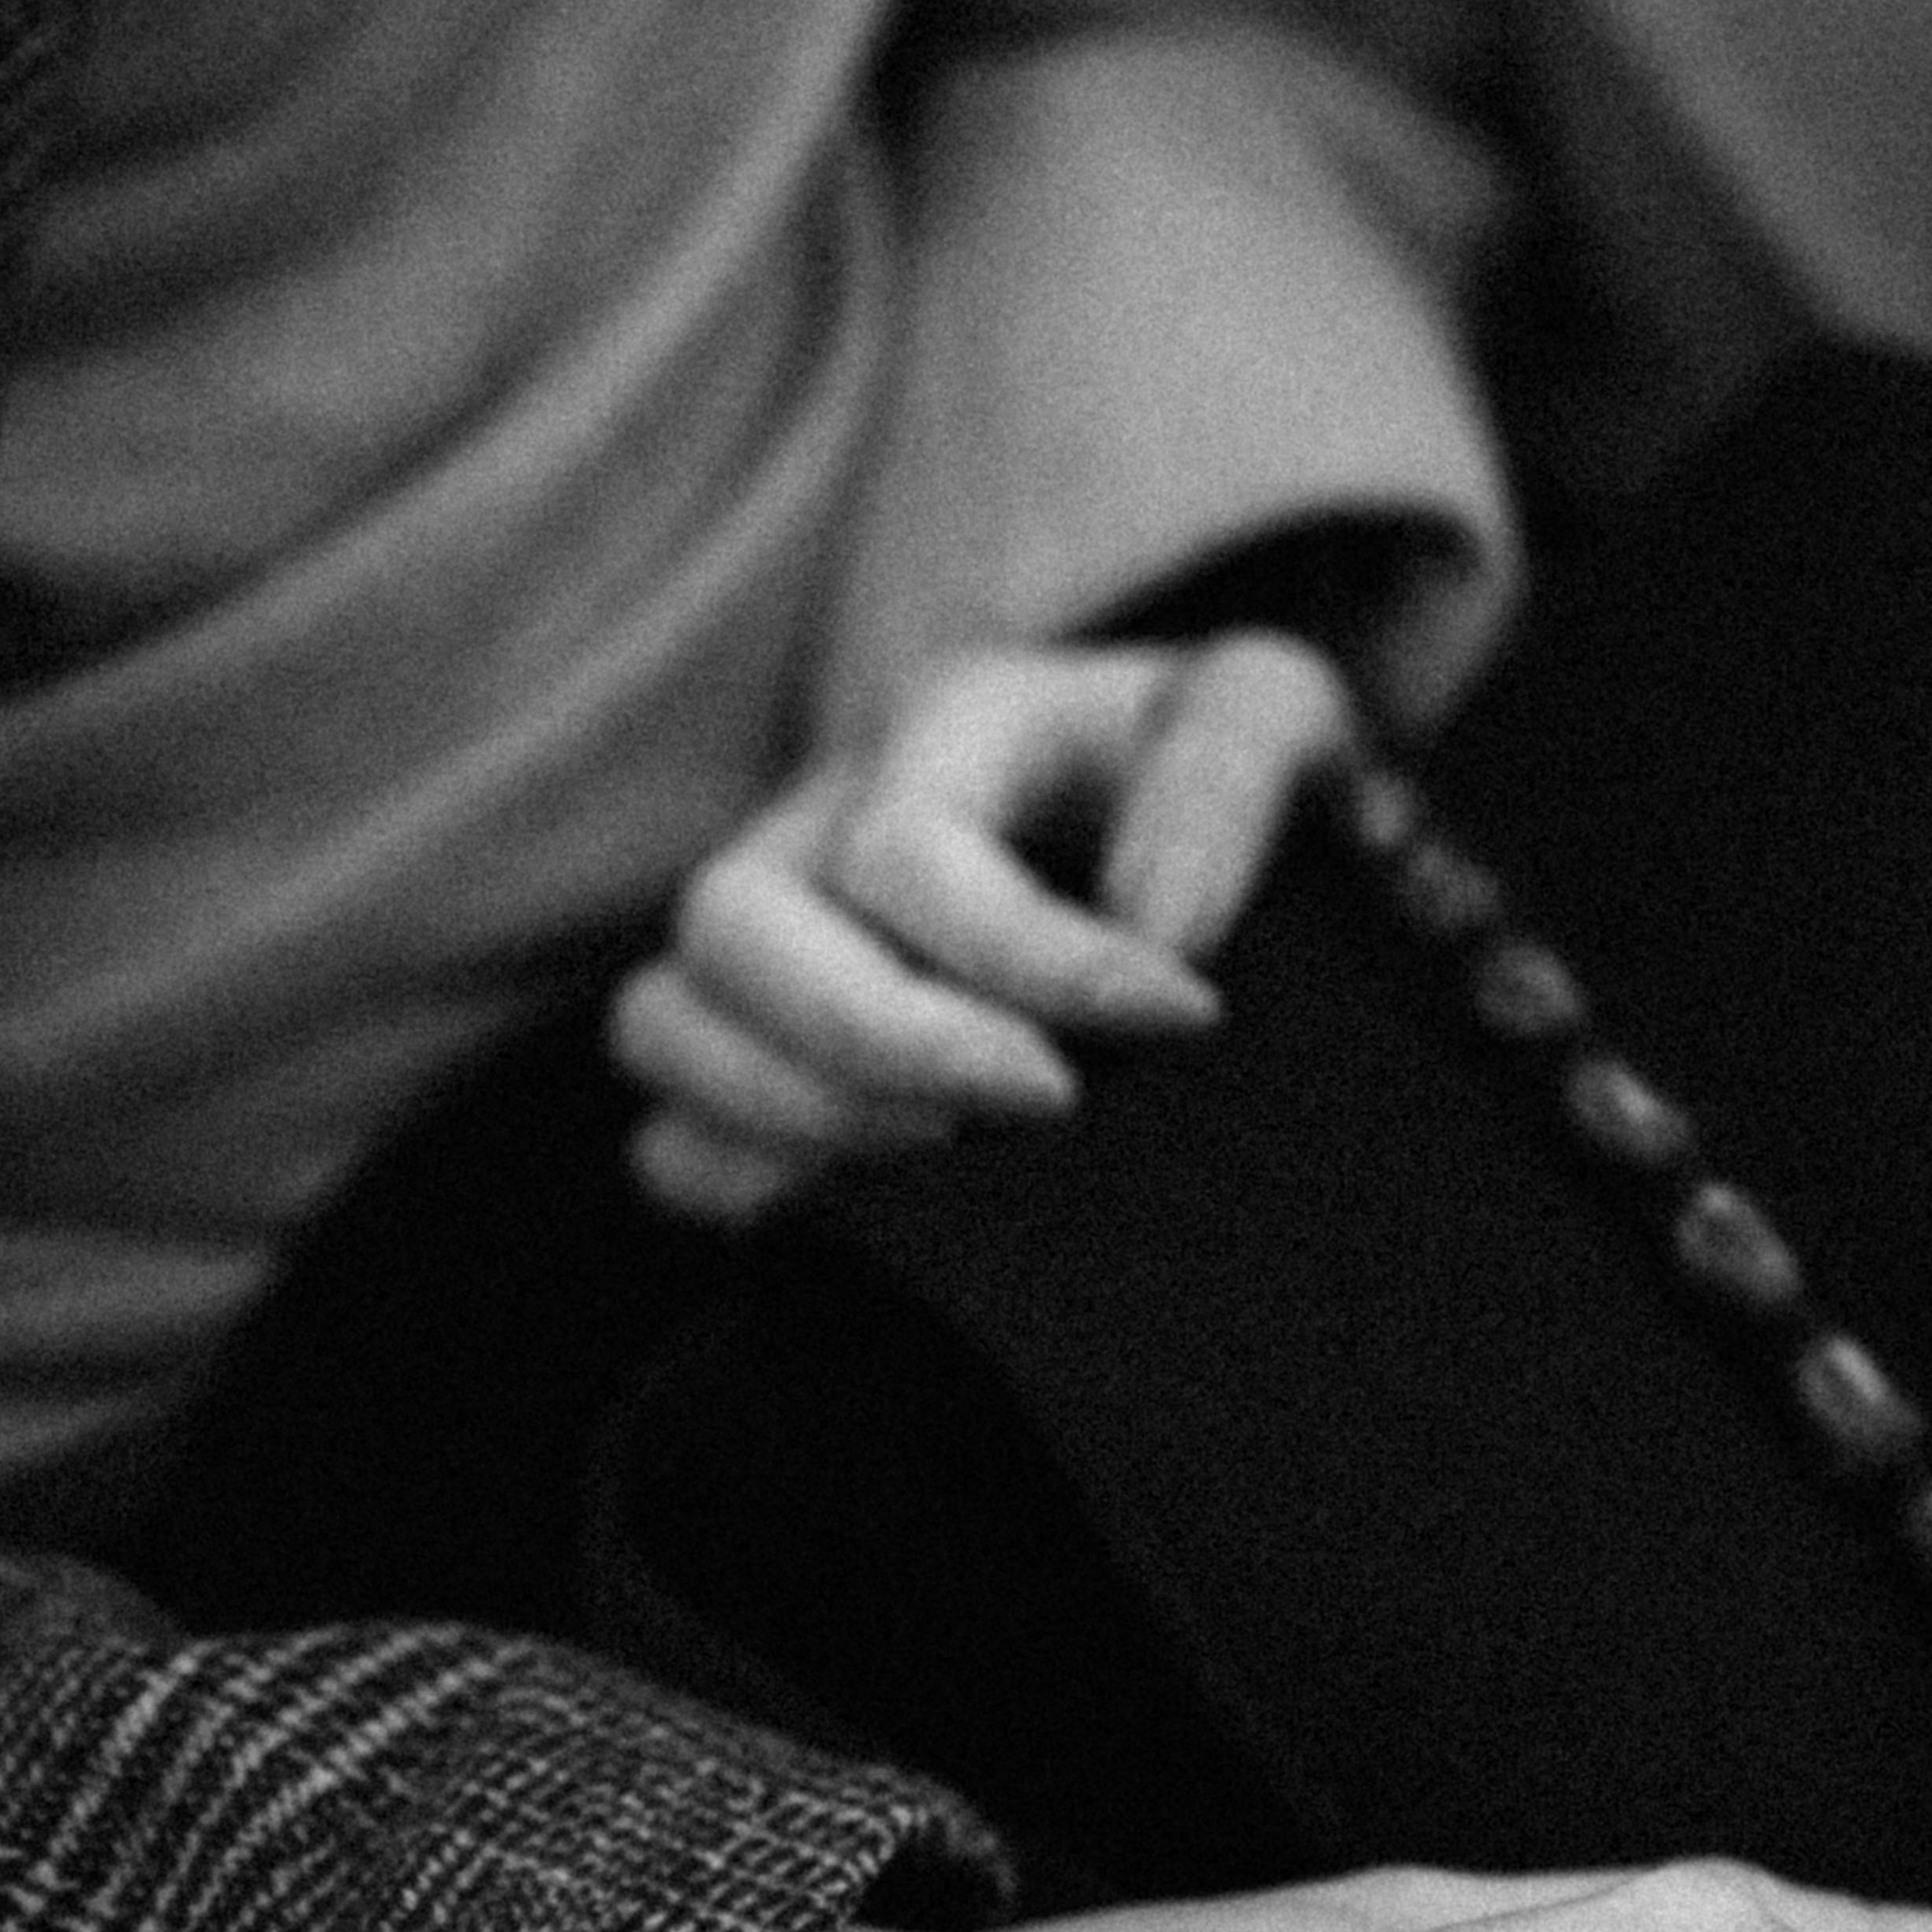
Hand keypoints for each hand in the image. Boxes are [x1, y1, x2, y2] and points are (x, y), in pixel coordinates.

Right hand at [611, 633, 1355, 1222]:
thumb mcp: (1269, 717)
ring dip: (790, 1112)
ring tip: (951, 1154)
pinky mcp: (760, 1048)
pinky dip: (740, 1183)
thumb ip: (1226, 784)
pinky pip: (668, 1136)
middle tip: (1049, 1103)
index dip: (1031, 956)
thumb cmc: (1230, 778)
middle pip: (730, 923)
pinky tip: (873, 1214)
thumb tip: (1162, 933)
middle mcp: (821, 817)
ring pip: (661, 1024)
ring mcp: (773, 938)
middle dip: (878, 1038)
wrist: (1215, 827)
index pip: (906, 851)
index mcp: (947, 722)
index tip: (1185, 1017)